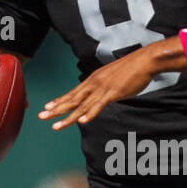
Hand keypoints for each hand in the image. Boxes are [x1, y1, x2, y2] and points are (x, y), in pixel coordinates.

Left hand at [39, 45, 156, 128]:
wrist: (144, 61)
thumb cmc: (132, 70)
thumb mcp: (113, 79)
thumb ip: (105, 88)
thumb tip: (103, 97)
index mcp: (93, 80)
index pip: (73, 93)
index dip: (59, 101)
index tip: (47, 107)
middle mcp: (94, 84)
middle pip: (72, 99)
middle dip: (56, 109)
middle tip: (42, 117)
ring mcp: (103, 88)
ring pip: (82, 105)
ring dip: (69, 117)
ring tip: (57, 126)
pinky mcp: (113, 92)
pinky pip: (100, 105)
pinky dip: (91, 113)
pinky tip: (82, 121)